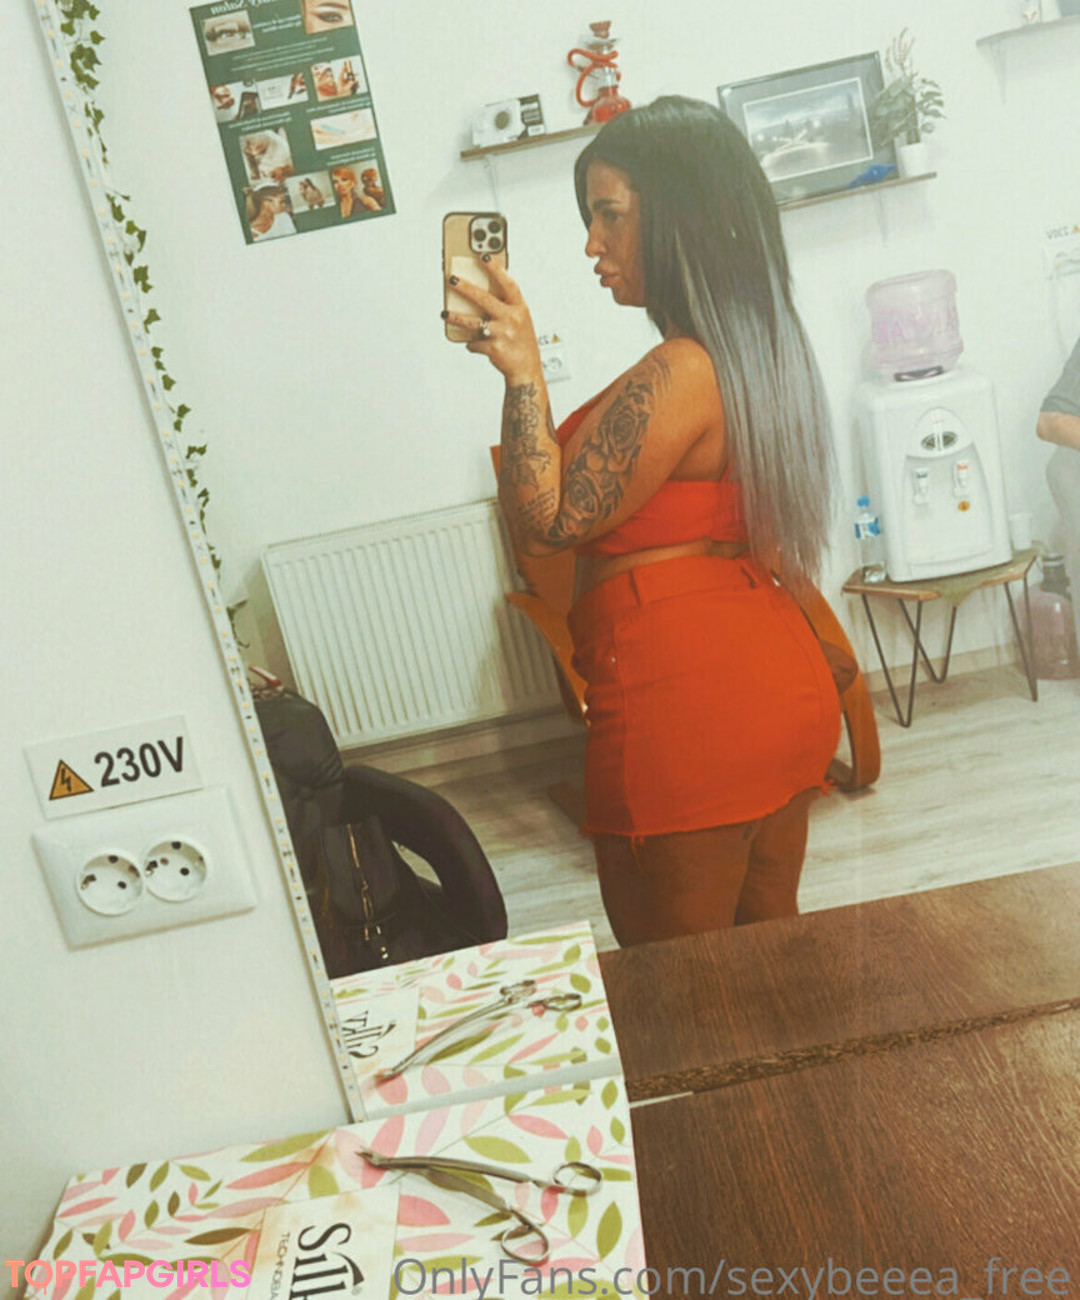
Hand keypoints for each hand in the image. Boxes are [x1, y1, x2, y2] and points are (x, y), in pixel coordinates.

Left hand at [444, 259, 542, 383]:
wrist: (526, 369)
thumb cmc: (521, 342)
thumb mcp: (519, 319)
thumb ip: (504, 305)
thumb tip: (478, 290)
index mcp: (520, 308)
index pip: (508, 283)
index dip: (496, 269)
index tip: (484, 256)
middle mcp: (512, 319)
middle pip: (484, 299)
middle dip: (465, 288)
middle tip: (451, 279)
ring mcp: (503, 334)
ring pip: (473, 322)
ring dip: (456, 317)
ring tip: (445, 313)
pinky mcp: (494, 349)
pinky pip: (474, 342)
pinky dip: (471, 343)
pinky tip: (471, 343)